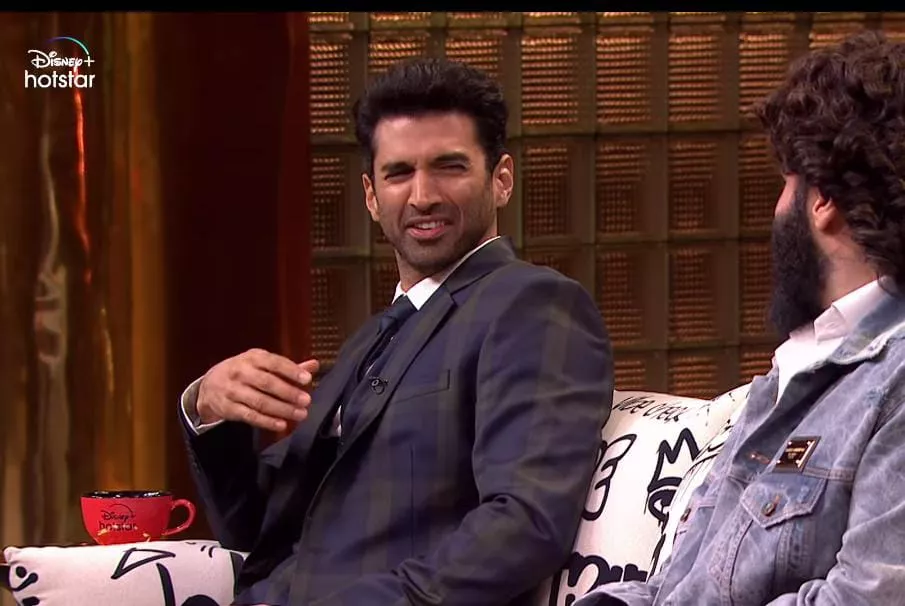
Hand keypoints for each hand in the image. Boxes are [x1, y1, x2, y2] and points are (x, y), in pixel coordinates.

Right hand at [196, 348, 319, 431]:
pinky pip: (250, 416)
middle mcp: (241, 372)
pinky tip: (281, 424)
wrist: (209, 385)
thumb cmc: (244, 372)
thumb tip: (314, 365)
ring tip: (300, 414)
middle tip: (306, 401)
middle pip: (267, 383)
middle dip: (288, 393)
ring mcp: (233, 391)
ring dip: (282, 409)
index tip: (307, 380)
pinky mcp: (229, 408)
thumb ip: (288, 367)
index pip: (274, 363)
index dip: (291, 371)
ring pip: (260, 401)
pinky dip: (267, 421)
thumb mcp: (262, 363)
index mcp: (253, 358)